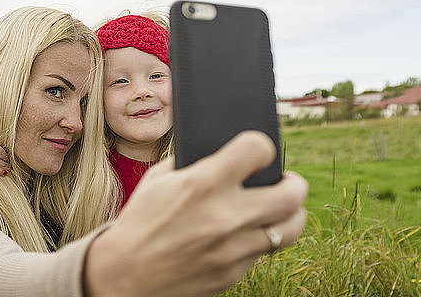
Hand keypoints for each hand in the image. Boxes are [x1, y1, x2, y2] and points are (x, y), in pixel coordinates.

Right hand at [85, 131, 307, 296]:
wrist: (124, 275)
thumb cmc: (139, 221)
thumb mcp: (158, 180)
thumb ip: (192, 163)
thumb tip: (221, 153)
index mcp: (202, 184)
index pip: (257, 150)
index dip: (262, 146)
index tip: (259, 152)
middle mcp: (224, 216)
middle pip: (291, 195)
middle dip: (295, 183)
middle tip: (288, 182)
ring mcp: (232, 249)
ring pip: (291, 228)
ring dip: (291, 214)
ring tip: (282, 208)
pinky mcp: (233, 274)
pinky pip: (264, 252)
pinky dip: (262, 239)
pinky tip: (248, 233)